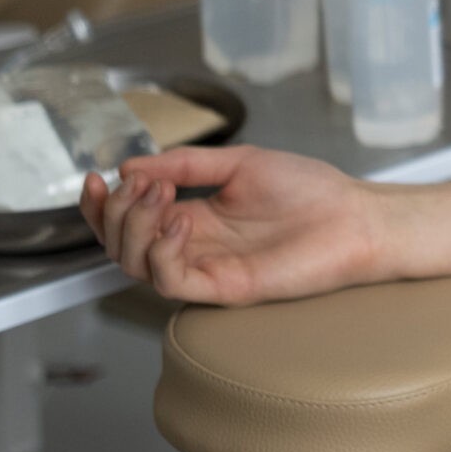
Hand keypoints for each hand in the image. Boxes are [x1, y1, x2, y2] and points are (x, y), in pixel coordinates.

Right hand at [81, 144, 387, 306]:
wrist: (354, 216)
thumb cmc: (310, 190)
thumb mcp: (239, 163)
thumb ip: (186, 164)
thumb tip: (132, 166)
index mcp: (193, 218)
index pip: (128, 221)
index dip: (101, 204)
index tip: (96, 176)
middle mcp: (192, 246)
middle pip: (120, 245)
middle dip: (115, 212)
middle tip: (144, 184)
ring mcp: (205, 268)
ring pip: (135, 264)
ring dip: (134, 227)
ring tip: (162, 195)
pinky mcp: (223, 287)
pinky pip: (170, 282)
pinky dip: (161, 252)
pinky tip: (180, 223)